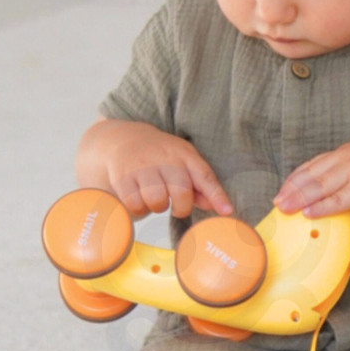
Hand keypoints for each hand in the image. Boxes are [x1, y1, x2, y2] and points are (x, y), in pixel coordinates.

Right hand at [81, 120, 232, 219]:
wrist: (122, 139)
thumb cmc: (160, 156)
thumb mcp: (183, 162)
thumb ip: (201, 185)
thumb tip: (220, 208)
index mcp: (184, 154)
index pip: (204, 175)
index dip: (217, 196)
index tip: (227, 212)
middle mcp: (165, 158)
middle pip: (181, 194)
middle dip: (181, 208)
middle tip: (175, 205)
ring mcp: (142, 166)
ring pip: (157, 201)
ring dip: (157, 207)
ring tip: (154, 197)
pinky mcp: (122, 176)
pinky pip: (135, 205)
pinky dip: (138, 209)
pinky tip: (138, 198)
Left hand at [274, 135, 349, 225]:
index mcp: (348, 153)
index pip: (315, 163)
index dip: (297, 176)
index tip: (285, 186)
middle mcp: (346, 159)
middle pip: (311, 174)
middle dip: (291, 188)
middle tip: (276, 200)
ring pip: (319, 186)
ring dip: (298, 198)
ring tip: (283, 208)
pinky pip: (337, 199)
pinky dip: (320, 207)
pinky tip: (307, 213)